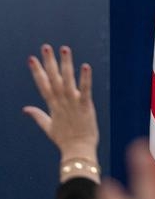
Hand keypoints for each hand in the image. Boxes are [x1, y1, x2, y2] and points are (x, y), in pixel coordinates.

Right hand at [23, 44, 98, 181]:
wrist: (77, 150)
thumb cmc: (65, 139)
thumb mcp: (48, 126)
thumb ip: (37, 115)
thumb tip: (25, 109)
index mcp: (53, 105)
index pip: (42, 84)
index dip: (37, 71)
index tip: (31, 58)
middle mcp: (61, 101)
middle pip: (53, 78)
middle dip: (49, 62)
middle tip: (46, 47)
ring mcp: (72, 103)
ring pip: (67, 80)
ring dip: (66, 64)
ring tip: (64, 49)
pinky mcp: (85, 106)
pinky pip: (85, 90)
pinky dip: (85, 79)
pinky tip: (85, 66)